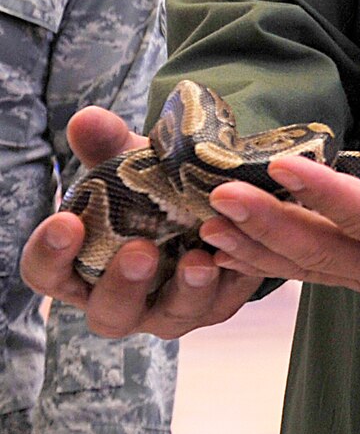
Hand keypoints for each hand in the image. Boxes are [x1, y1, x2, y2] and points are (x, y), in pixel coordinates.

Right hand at [23, 107, 264, 339]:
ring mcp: (168, 309)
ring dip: (185, 288)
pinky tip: (238, 254)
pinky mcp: (216, 303)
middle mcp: (120, 298)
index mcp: (83, 267)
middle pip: (108, 311)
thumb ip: (109, 145)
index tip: (66, 222)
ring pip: (171, 314)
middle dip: (123, 283)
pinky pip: (222, 300)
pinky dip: (231, 278)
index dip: (51, 253)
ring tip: (199, 260)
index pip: (48, 273)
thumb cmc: (154, 190)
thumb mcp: (132, 165)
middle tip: (140, 249)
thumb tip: (88, 119)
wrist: (213, 199)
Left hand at [192, 125, 359, 294]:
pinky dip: (264, 261)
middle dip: (269, 224)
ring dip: (255, 247)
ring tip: (207, 224)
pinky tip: (225, 248)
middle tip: (222, 196)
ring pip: (306, 268)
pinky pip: (307, 270)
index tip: (281, 165)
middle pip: (323, 250)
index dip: (325, 193)